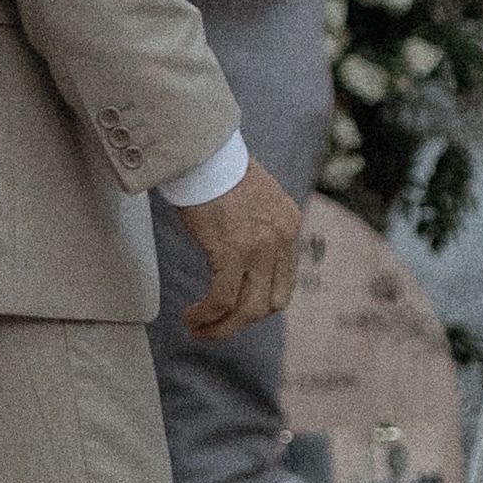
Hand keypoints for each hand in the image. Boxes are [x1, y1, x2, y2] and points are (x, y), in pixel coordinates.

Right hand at [172, 159, 301, 341]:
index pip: (284, 285)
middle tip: (214, 328)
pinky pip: (222, 299)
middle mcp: (282, 239)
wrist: (203, 154)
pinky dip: (206, 314)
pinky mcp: (233, 251)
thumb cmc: (219, 173)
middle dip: (240, 323)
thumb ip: (259, 230)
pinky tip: (192, 315)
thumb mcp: (255, 201)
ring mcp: (261, 247)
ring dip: (221, 327)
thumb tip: (244, 260)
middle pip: (270, 305)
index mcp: (290, 226)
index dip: (258, 306)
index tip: (235, 312)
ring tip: (198, 328)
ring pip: (247, 310)